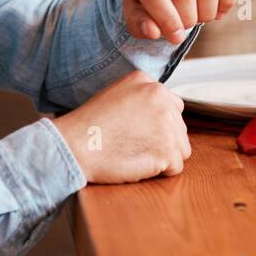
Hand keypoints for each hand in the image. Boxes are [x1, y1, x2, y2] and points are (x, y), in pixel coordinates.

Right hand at [51, 70, 190, 182]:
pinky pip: (176, 167)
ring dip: (164, 157)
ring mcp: (166, 122)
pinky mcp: (167, 149)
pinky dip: (160, 172)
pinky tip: (138, 164)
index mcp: (148, 82)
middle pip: (179, 127)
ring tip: (136, 155)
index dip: (158, 124)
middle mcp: (160, 97)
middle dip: (163, 141)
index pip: (173, 106)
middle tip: (135, 146)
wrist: (74, 146)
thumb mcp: (116, 94)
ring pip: (182, 147)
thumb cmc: (89, 126)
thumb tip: (166, 115)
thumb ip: (143, 98)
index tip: (139, 133)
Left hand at [120, 0, 240, 43]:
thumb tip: (153, 32)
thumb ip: (139, 22)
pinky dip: (227, 0)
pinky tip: (218, 10)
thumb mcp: (136, 6)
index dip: (167, 20)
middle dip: (188, 19)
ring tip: (199, 16)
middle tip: (186, 24)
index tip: (175, 36)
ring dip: (207, 12)